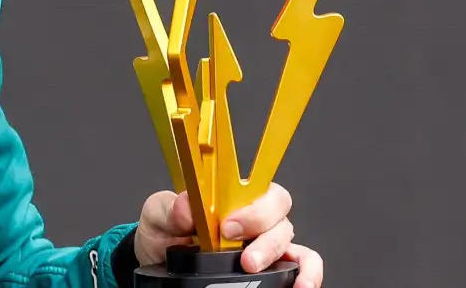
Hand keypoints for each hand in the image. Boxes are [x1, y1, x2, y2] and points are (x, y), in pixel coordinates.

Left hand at [134, 184, 322, 287]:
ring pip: (290, 239)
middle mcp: (254, 217)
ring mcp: (266, 242)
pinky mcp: (272, 267)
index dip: (251, 206)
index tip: (228, 225)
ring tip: (254, 269)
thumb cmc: (166, 230)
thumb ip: (170, 207)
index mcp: (231, 197)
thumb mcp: (158, 214)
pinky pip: (302, 265)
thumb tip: (186, 206)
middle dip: (263, 233)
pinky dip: (307, 273)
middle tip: (241, 255)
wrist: (159, 259)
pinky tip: (298, 285)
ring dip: (279, 254)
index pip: (259, 187)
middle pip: (279, 212)